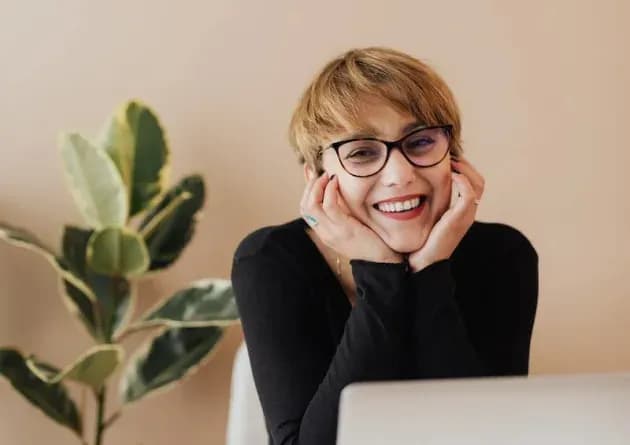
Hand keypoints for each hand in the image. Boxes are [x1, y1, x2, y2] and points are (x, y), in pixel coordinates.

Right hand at [300, 173, 402, 263]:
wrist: (382, 261)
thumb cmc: (371, 241)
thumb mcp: (351, 224)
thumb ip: (343, 211)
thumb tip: (337, 190)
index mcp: (325, 232)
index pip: (306, 209)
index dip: (306, 189)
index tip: (310, 172)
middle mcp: (324, 233)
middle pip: (305, 207)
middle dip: (309, 186)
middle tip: (319, 173)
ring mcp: (332, 232)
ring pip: (311, 206)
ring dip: (317, 186)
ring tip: (327, 176)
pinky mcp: (344, 229)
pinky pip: (329, 206)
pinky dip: (330, 191)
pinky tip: (335, 182)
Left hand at [407, 155, 484, 271]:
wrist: (421, 263)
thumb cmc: (419, 241)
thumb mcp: (424, 217)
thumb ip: (425, 203)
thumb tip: (410, 186)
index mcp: (460, 211)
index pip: (472, 182)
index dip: (462, 168)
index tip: (446, 158)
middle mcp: (467, 213)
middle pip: (479, 180)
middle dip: (465, 164)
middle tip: (449, 155)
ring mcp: (465, 216)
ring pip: (478, 183)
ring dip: (465, 168)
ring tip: (450, 161)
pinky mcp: (459, 219)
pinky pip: (469, 194)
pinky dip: (462, 180)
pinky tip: (451, 174)